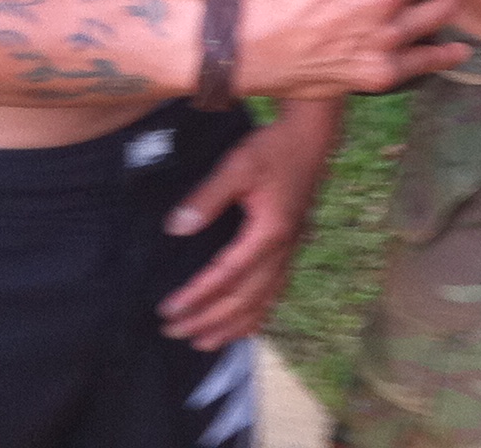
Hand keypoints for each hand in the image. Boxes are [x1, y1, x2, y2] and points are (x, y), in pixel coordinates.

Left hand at [156, 106, 338, 350]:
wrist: (312, 137)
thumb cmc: (273, 148)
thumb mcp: (238, 165)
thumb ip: (207, 198)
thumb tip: (175, 228)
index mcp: (269, 232)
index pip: (227, 275)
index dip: (197, 296)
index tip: (168, 310)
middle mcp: (283, 249)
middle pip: (244, 298)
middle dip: (208, 320)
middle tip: (174, 332)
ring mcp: (290, 250)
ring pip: (263, 301)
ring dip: (232, 326)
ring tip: (204, 343)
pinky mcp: (291, 247)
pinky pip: (275, 291)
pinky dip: (258, 314)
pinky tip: (243, 324)